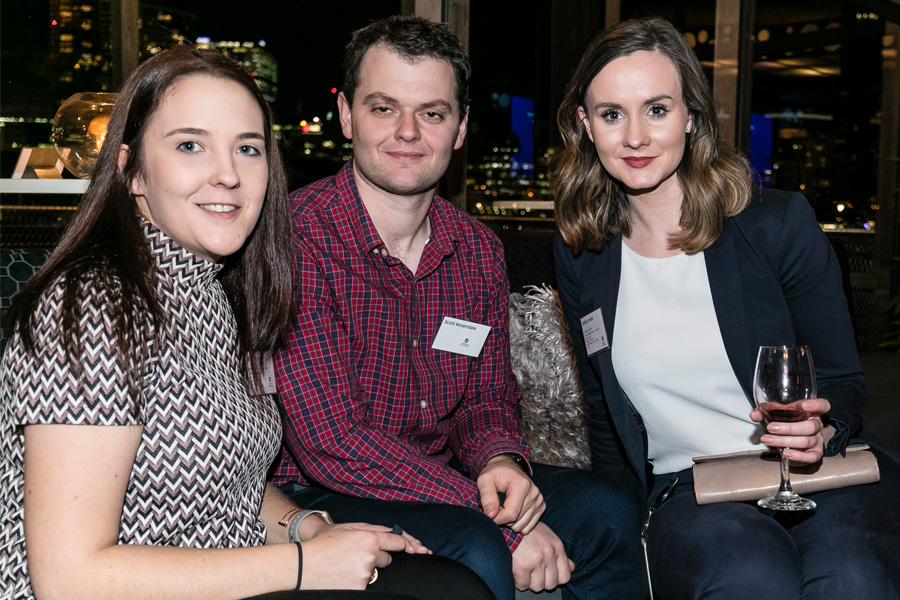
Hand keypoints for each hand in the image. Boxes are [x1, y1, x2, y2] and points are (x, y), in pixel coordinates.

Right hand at [301, 523, 426, 588]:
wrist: (301, 566)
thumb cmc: (323, 544)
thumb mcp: (347, 529)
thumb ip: (371, 531)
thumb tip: (393, 536)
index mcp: (369, 538)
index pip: (397, 541)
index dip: (407, 544)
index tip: (415, 549)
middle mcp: (370, 556)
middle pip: (386, 559)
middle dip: (377, 558)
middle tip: (355, 555)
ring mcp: (365, 575)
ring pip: (374, 573)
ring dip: (365, 570)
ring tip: (343, 566)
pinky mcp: (359, 589)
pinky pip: (365, 585)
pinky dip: (356, 582)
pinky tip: (341, 576)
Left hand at [477, 455, 544, 533]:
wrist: (508, 468)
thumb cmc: (495, 473)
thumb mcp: (485, 480)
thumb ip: (486, 496)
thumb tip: (490, 515)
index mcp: (522, 485)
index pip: (510, 514)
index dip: (497, 518)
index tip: (489, 514)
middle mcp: (534, 493)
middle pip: (516, 521)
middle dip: (502, 519)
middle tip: (496, 507)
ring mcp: (539, 501)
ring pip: (522, 526)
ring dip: (510, 522)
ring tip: (504, 508)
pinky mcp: (541, 507)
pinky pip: (528, 527)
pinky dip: (518, 523)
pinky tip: (513, 512)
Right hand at [511, 522, 573, 591]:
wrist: (506, 527)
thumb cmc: (526, 533)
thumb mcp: (547, 537)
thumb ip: (559, 553)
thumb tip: (572, 567)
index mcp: (557, 546)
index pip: (565, 576)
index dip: (555, 579)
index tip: (547, 575)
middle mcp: (549, 554)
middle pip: (551, 584)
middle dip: (541, 581)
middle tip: (533, 572)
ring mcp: (536, 561)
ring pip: (538, 587)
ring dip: (530, 582)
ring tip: (525, 571)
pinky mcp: (522, 567)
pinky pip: (523, 585)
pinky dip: (518, 581)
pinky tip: (516, 571)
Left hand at [750, 398, 832, 463]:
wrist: (792, 439)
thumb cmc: (785, 422)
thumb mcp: (776, 413)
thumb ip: (765, 411)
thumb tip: (754, 415)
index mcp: (812, 412)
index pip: (822, 405)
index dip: (815, 405)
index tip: (804, 405)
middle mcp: (817, 425)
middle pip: (810, 426)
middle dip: (788, 428)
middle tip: (771, 428)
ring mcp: (818, 440)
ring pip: (806, 441)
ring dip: (784, 441)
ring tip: (768, 440)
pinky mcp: (815, 453)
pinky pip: (811, 457)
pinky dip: (798, 456)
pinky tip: (785, 453)